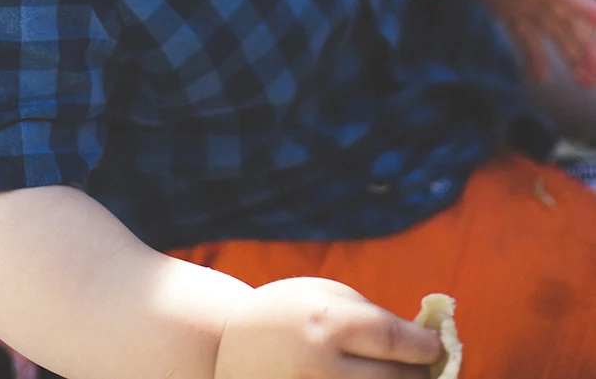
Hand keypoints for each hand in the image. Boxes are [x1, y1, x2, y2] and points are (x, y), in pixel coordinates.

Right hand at [214, 276, 440, 378]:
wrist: (230, 350)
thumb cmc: (287, 314)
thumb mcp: (324, 295)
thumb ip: (373, 316)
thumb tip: (425, 341)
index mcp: (328, 324)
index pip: (394, 340)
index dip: (424, 345)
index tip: (435, 346)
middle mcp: (323, 366)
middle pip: (397, 378)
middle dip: (418, 372)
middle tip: (421, 365)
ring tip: (398, 374)